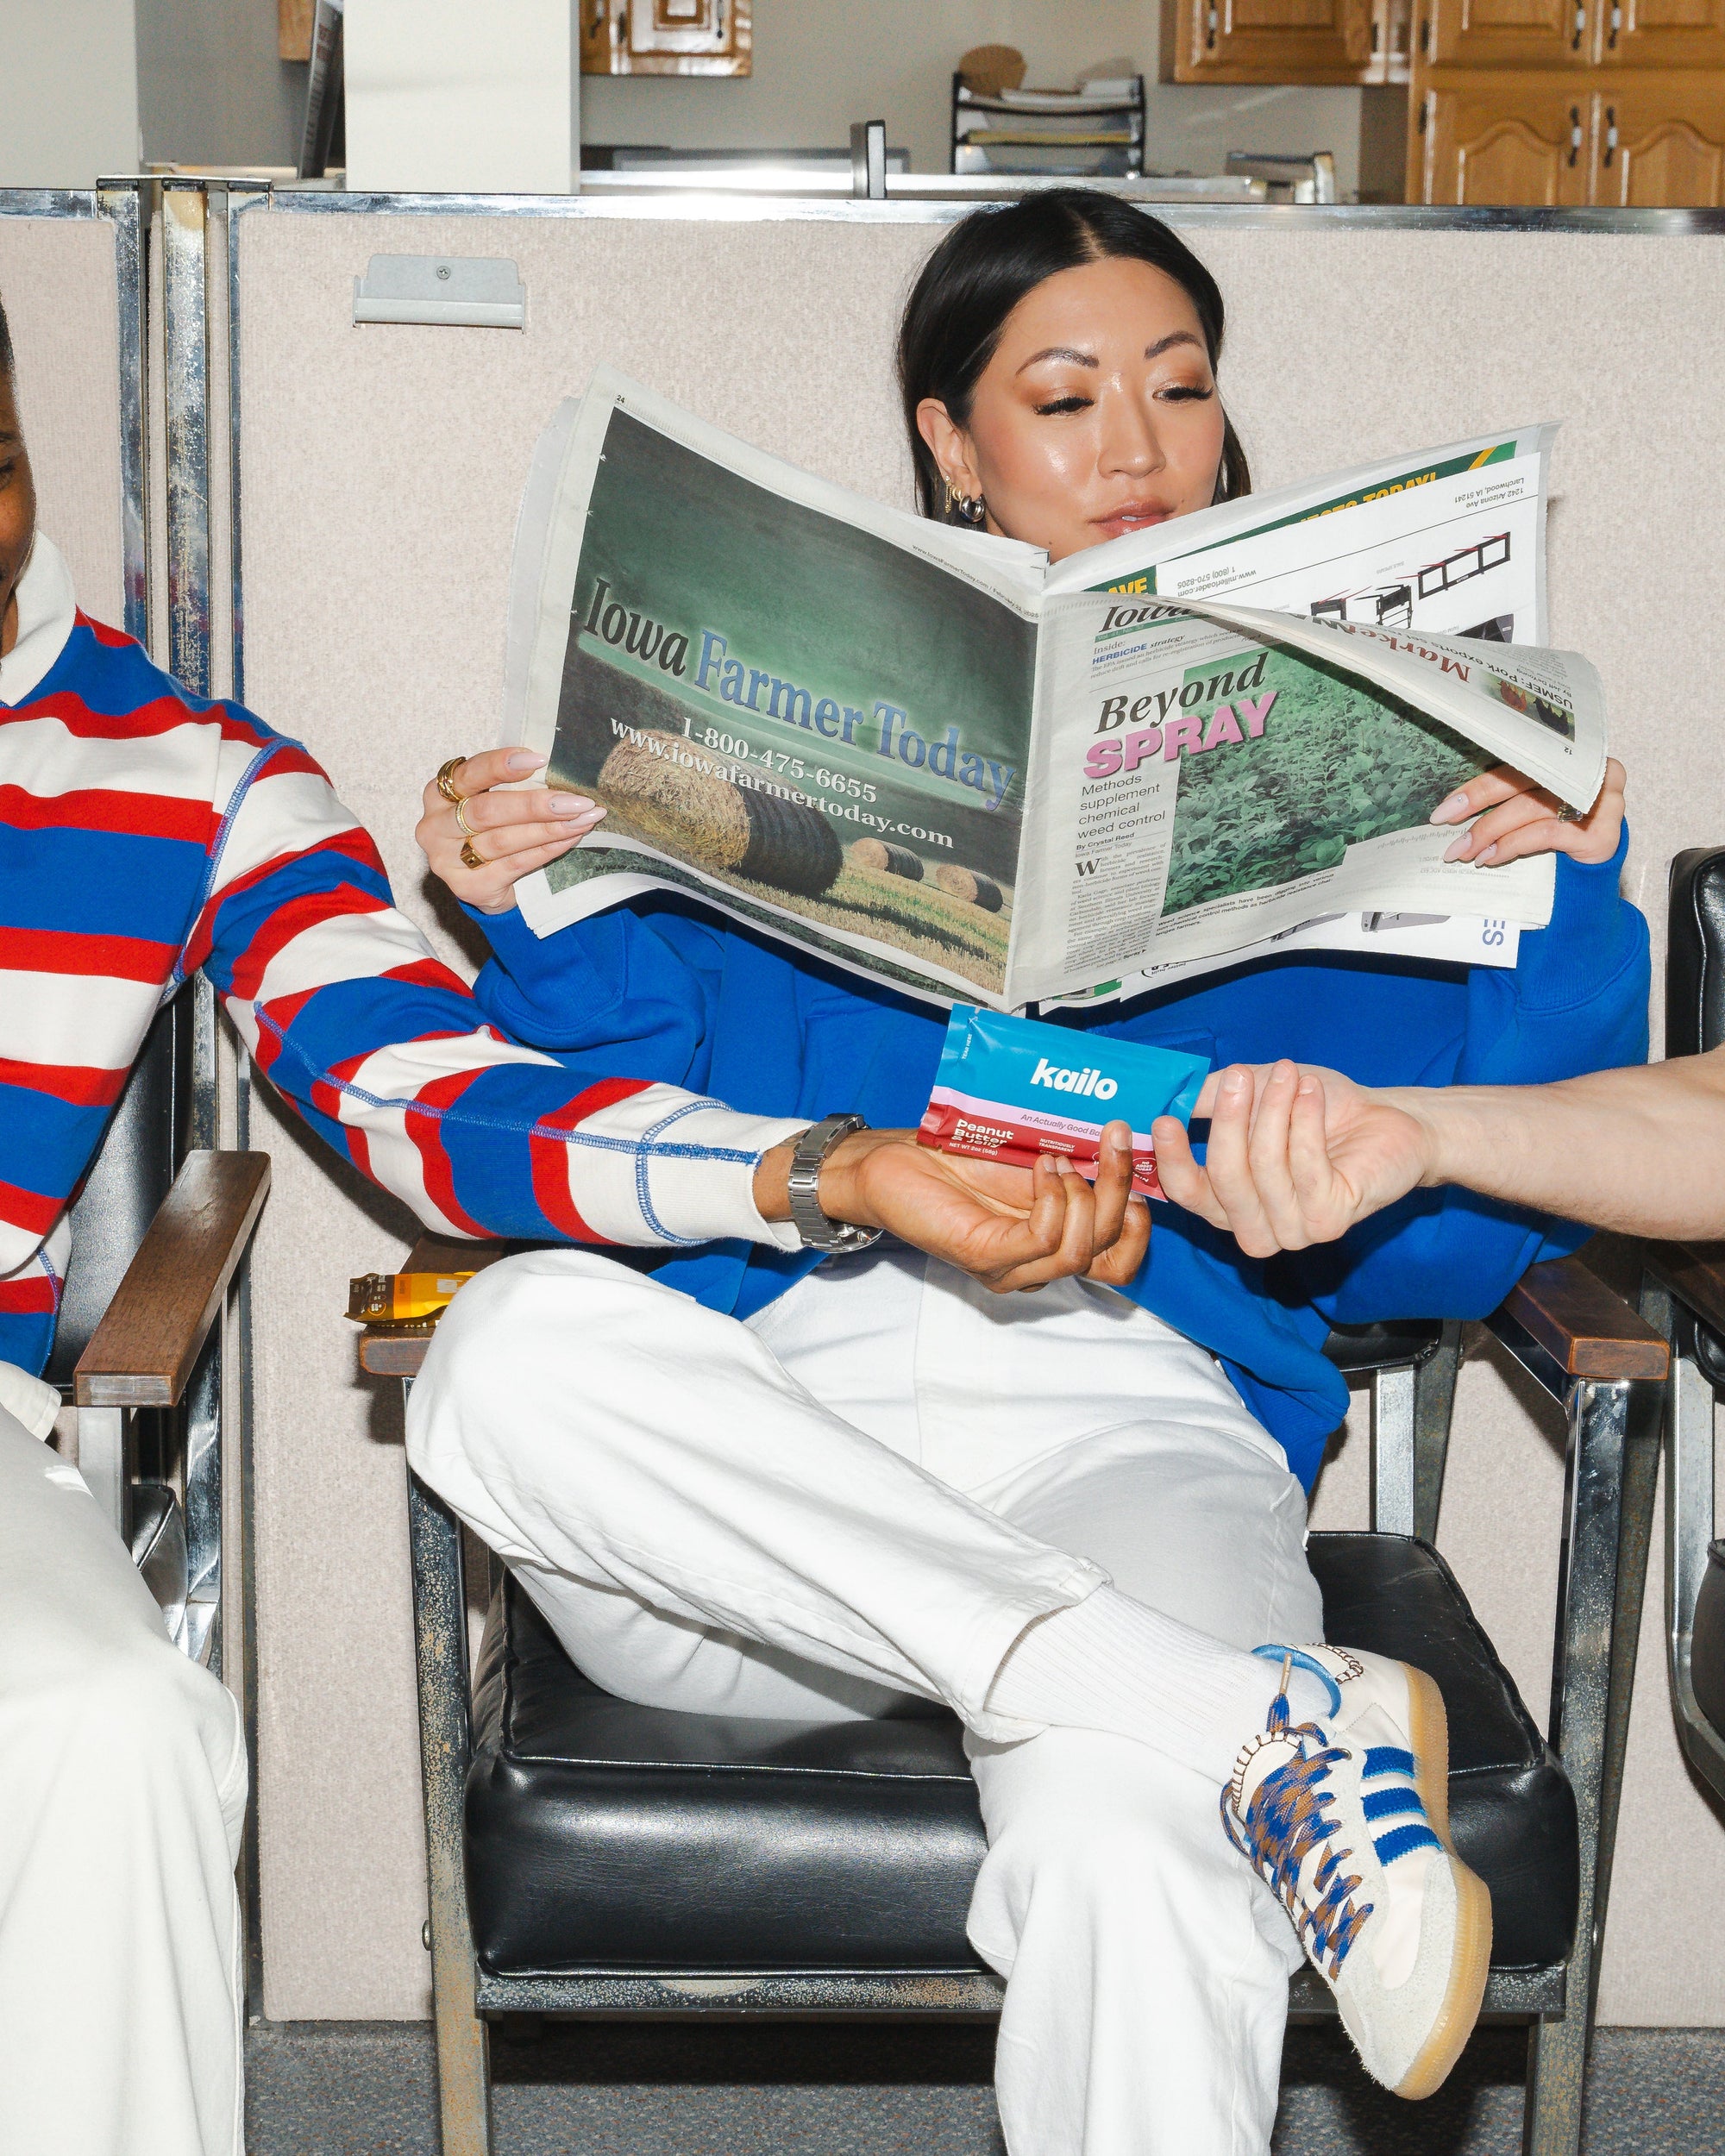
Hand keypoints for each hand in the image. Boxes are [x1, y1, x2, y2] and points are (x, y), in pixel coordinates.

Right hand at [416, 748, 606, 914]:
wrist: (484, 884)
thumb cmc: (489, 831)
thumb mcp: (490, 801)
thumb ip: (509, 786)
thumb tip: (559, 771)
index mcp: (438, 794)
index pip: (469, 774)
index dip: (501, 765)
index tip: (539, 760)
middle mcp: (436, 826)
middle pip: (486, 811)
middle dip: (535, 805)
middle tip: (576, 801)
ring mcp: (446, 860)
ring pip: (503, 840)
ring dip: (549, 829)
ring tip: (582, 819)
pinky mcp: (468, 886)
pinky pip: (514, 865)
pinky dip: (547, 849)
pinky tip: (570, 838)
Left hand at [753, 1124, 1149, 1293]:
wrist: (892, 1158)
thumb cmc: (958, 1155)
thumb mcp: (1033, 1157)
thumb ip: (1077, 1164)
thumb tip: (1130, 1146)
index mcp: (1051, 1244)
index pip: (1118, 1264)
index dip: (1140, 1227)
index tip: (1140, 1172)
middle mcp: (1033, 1266)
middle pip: (1108, 1257)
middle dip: (1120, 1197)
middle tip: (1113, 1142)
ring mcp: (1008, 1267)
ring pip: (1078, 1252)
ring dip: (1084, 1194)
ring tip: (1060, 1156)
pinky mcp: (982, 1254)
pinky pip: (1042, 1239)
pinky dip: (1052, 1199)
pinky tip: (1042, 1165)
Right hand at [1152, 1061, 1434, 1258]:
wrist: (1386, 1119)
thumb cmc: (1318, 1108)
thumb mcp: (1257, 1093)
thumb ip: (1212, 1099)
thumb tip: (1171, 1097)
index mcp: (1230, 1204)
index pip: (1187, 1193)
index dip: (1172, 1159)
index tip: (1164, 1118)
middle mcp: (1257, 1226)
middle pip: (1224, 1178)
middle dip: (1230, 1121)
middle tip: (1241, 1077)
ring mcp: (1294, 1231)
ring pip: (1263, 1169)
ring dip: (1274, 1112)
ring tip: (1288, 1074)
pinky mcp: (1330, 1221)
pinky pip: (1305, 1168)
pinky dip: (1305, 1122)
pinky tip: (1310, 1093)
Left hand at [1428, 756, 1624, 869]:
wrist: (1590, 869)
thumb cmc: (1556, 829)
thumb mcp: (1533, 803)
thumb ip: (1509, 794)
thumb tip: (1455, 805)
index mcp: (1573, 756)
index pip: (1518, 763)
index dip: (1479, 784)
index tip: (1446, 805)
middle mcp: (1592, 773)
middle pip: (1524, 782)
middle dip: (1478, 804)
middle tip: (1446, 823)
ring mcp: (1602, 802)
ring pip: (1530, 809)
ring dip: (1490, 831)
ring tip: (1466, 850)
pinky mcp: (1601, 833)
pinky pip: (1543, 834)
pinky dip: (1511, 845)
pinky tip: (1490, 857)